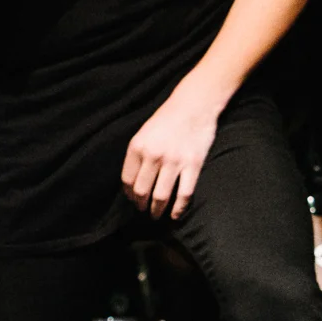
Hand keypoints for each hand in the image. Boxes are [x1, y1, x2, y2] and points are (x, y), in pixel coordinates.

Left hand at [121, 79, 222, 220]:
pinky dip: (178, 209)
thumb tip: (132, 182)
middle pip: (142, 191)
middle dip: (141, 205)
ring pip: (160, 196)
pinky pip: (184, 194)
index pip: (127, 180)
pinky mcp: (193, 165)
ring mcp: (174, 161)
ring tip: (156, 215)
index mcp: (138, 146)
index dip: (129, 194)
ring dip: (156, 210)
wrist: (194, 105)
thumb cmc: (167, 118)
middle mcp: (153, 155)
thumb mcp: (144, 132)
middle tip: (143, 210)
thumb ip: (137, 154)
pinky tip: (175, 215)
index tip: (133, 199)